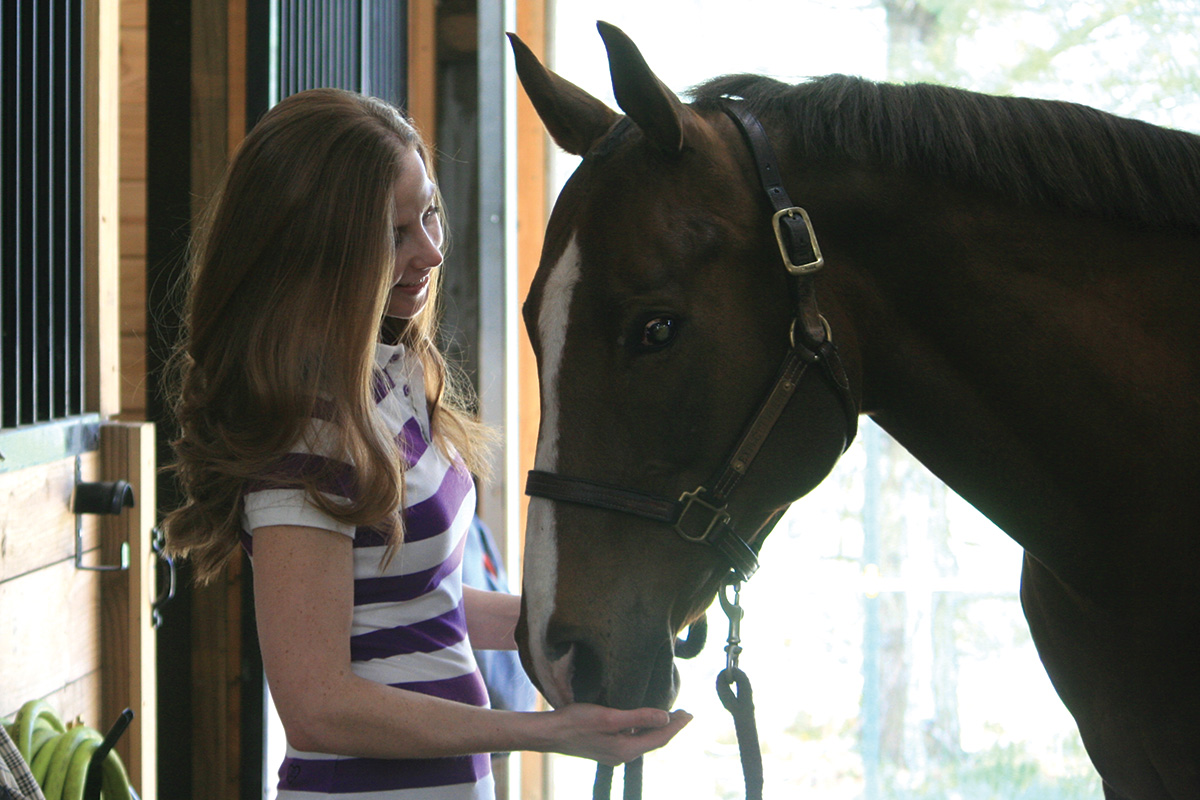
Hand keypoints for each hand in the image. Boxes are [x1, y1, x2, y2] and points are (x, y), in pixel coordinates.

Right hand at [542, 704, 692, 765]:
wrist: (550, 733)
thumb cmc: (577, 722)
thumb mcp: (610, 716)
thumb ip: (639, 717)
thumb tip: (665, 717)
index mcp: (626, 749)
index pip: (660, 738)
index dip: (676, 725)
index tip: (690, 714)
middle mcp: (622, 755)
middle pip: (653, 741)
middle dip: (670, 727)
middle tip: (685, 714)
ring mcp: (613, 754)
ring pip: (643, 741)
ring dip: (657, 729)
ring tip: (668, 715)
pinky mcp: (605, 748)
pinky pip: (632, 740)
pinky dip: (642, 730)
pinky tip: (641, 721)